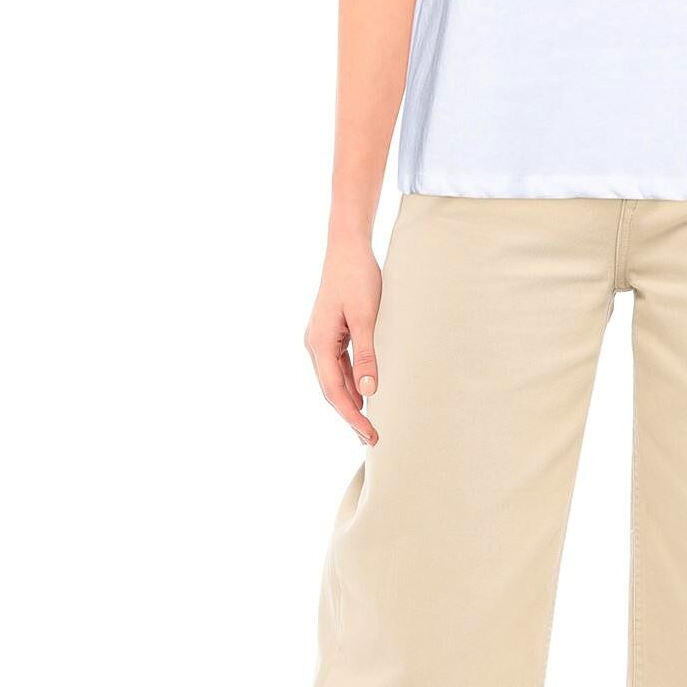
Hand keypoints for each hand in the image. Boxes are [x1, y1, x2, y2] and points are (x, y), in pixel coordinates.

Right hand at [305, 234, 382, 444]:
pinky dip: (351, 383)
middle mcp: (314, 344)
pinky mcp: (330, 333)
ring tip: (368, 424)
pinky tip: (364, 394)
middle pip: (332, 390)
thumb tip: (369, 391)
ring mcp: (320, 339)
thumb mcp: (366, 316)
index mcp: (319, 343)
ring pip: (334, 380)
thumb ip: (367, 354)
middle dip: (350, 416)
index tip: (370, 435)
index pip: (335, 391)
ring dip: (351, 402)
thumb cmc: (357, 277)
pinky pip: (339, 367)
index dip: (352, 416)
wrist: (347, 247)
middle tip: (372, 439)